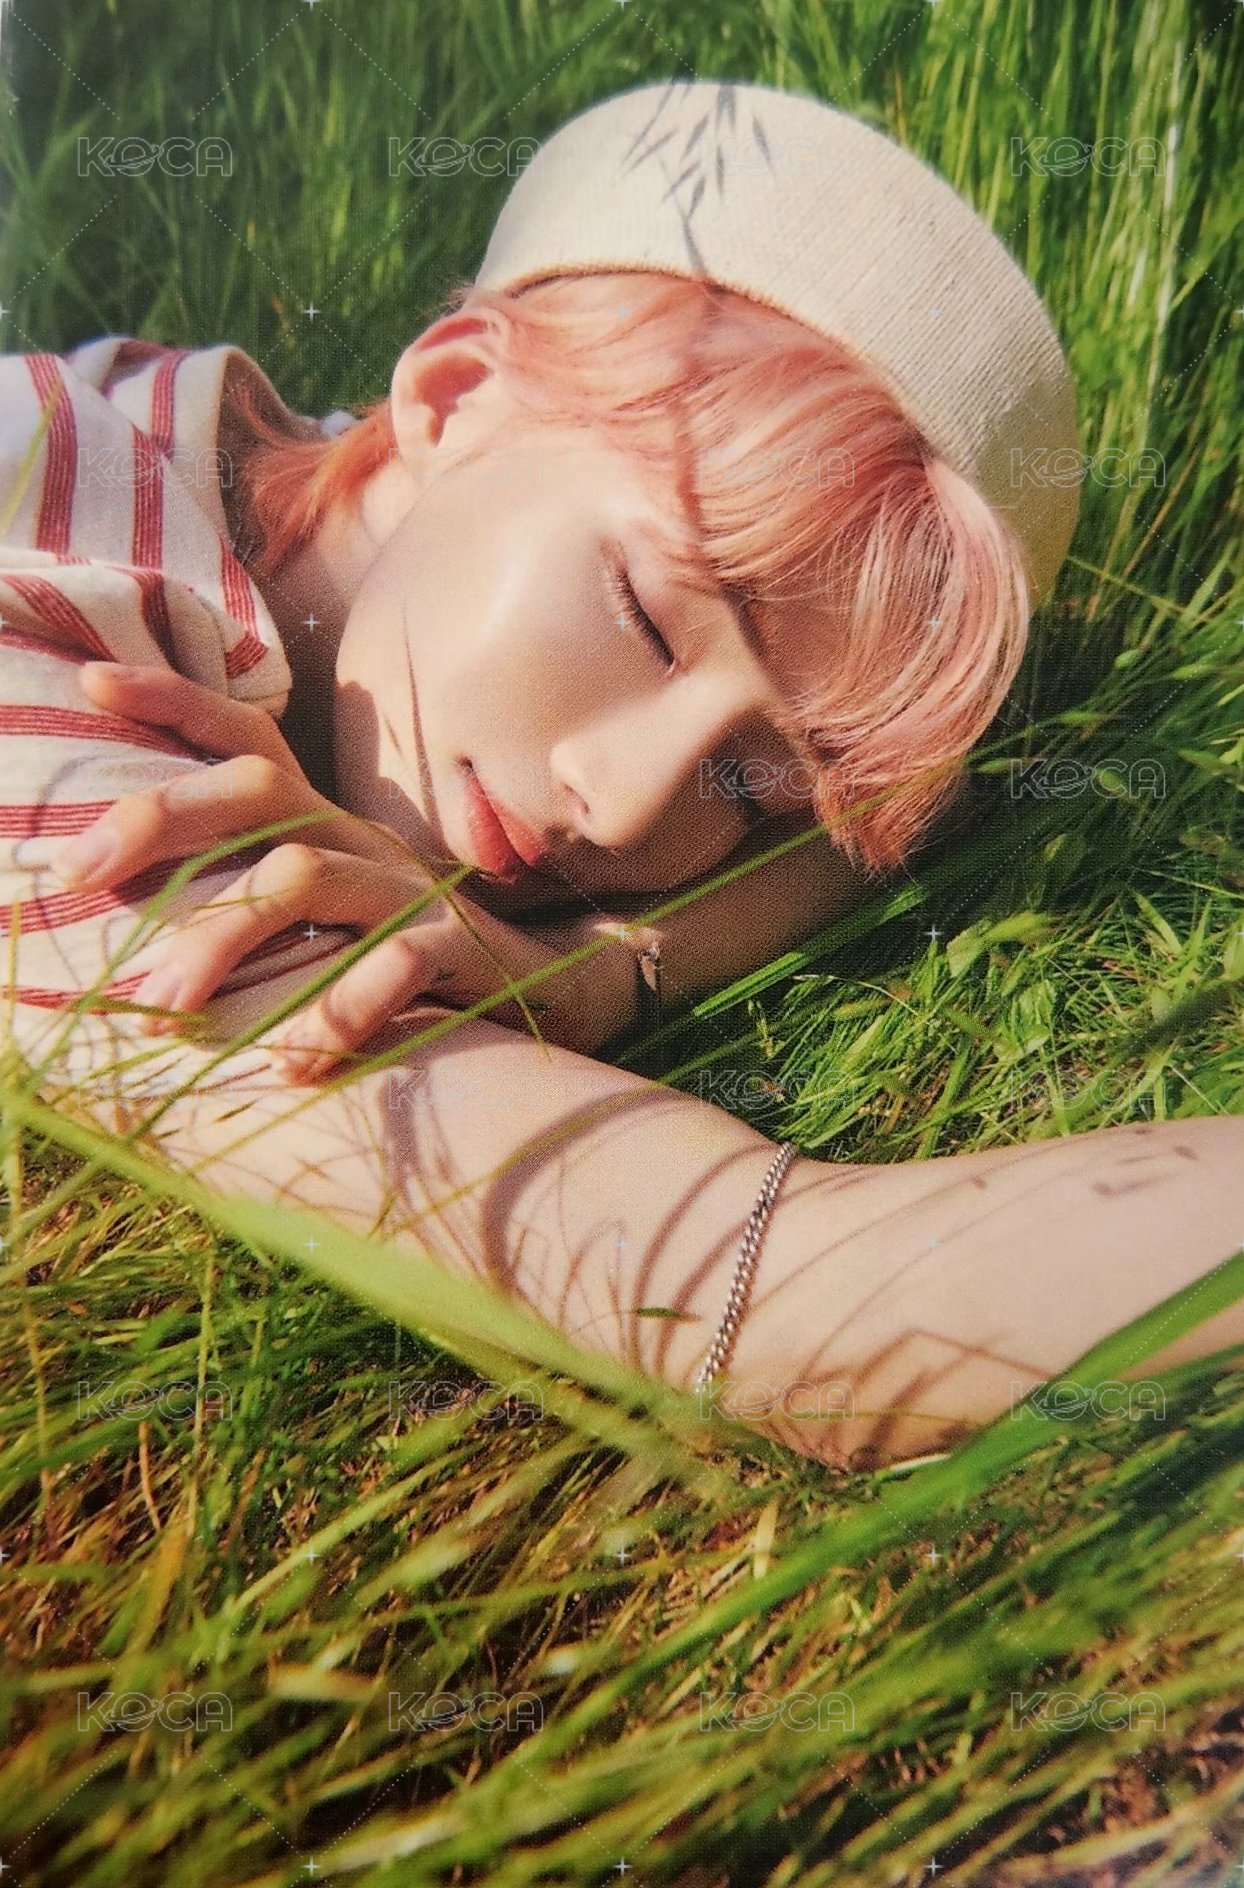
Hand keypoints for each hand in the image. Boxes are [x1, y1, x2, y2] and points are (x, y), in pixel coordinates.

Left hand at [54, 663, 633, 1072]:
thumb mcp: (323, 915)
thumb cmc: (400, 961)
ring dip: (222, 937)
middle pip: (259, 787)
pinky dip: (335, 1014)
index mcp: (320, 821)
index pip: (246, 735)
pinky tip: (290, 1065)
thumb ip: (248, 900)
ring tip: (163, 1008)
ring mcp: (406, 890)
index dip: (174, 698)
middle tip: (77, 867)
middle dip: (161, 814)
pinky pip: (391, 967)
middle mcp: (358, 838)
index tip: (90, 677)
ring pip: (304, 876)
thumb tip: (130, 924)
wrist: (544, 996)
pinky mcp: (452, 950)